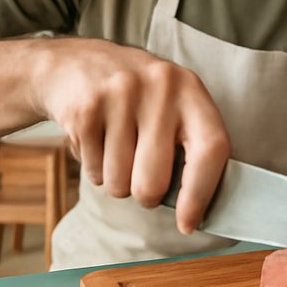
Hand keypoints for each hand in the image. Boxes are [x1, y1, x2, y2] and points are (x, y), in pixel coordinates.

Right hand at [32, 37, 230, 233]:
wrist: (76, 63)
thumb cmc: (136, 97)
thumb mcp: (171, 104)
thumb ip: (190, 146)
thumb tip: (196, 210)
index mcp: (191, 89)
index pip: (211, 148)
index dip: (201, 193)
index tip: (188, 224)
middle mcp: (161, 86)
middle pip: (154, 181)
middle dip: (146, 194)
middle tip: (141, 172)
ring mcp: (121, 94)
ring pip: (120, 183)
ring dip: (116, 180)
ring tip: (115, 145)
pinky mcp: (86, 109)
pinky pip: (93, 173)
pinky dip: (94, 168)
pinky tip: (96, 138)